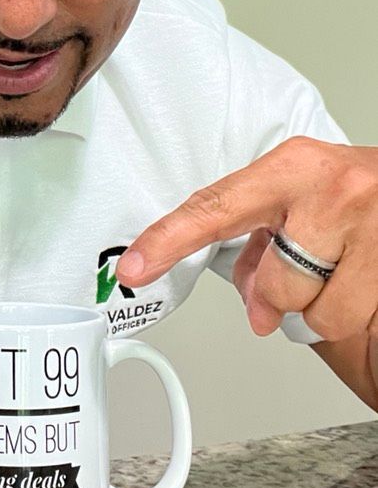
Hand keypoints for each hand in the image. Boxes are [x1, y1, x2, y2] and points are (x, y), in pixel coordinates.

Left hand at [116, 137, 377, 342]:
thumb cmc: (358, 192)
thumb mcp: (303, 200)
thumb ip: (264, 248)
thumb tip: (258, 310)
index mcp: (295, 167)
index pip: (216, 208)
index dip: (170, 240)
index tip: (134, 266)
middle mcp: (335, 190)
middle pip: (278, 285)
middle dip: (286, 292)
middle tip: (310, 269)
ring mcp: (375, 225)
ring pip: (321, 314)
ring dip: (327, 307)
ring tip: (346, 270)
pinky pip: (358, 321)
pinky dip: (357, 311)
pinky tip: (365, 279)